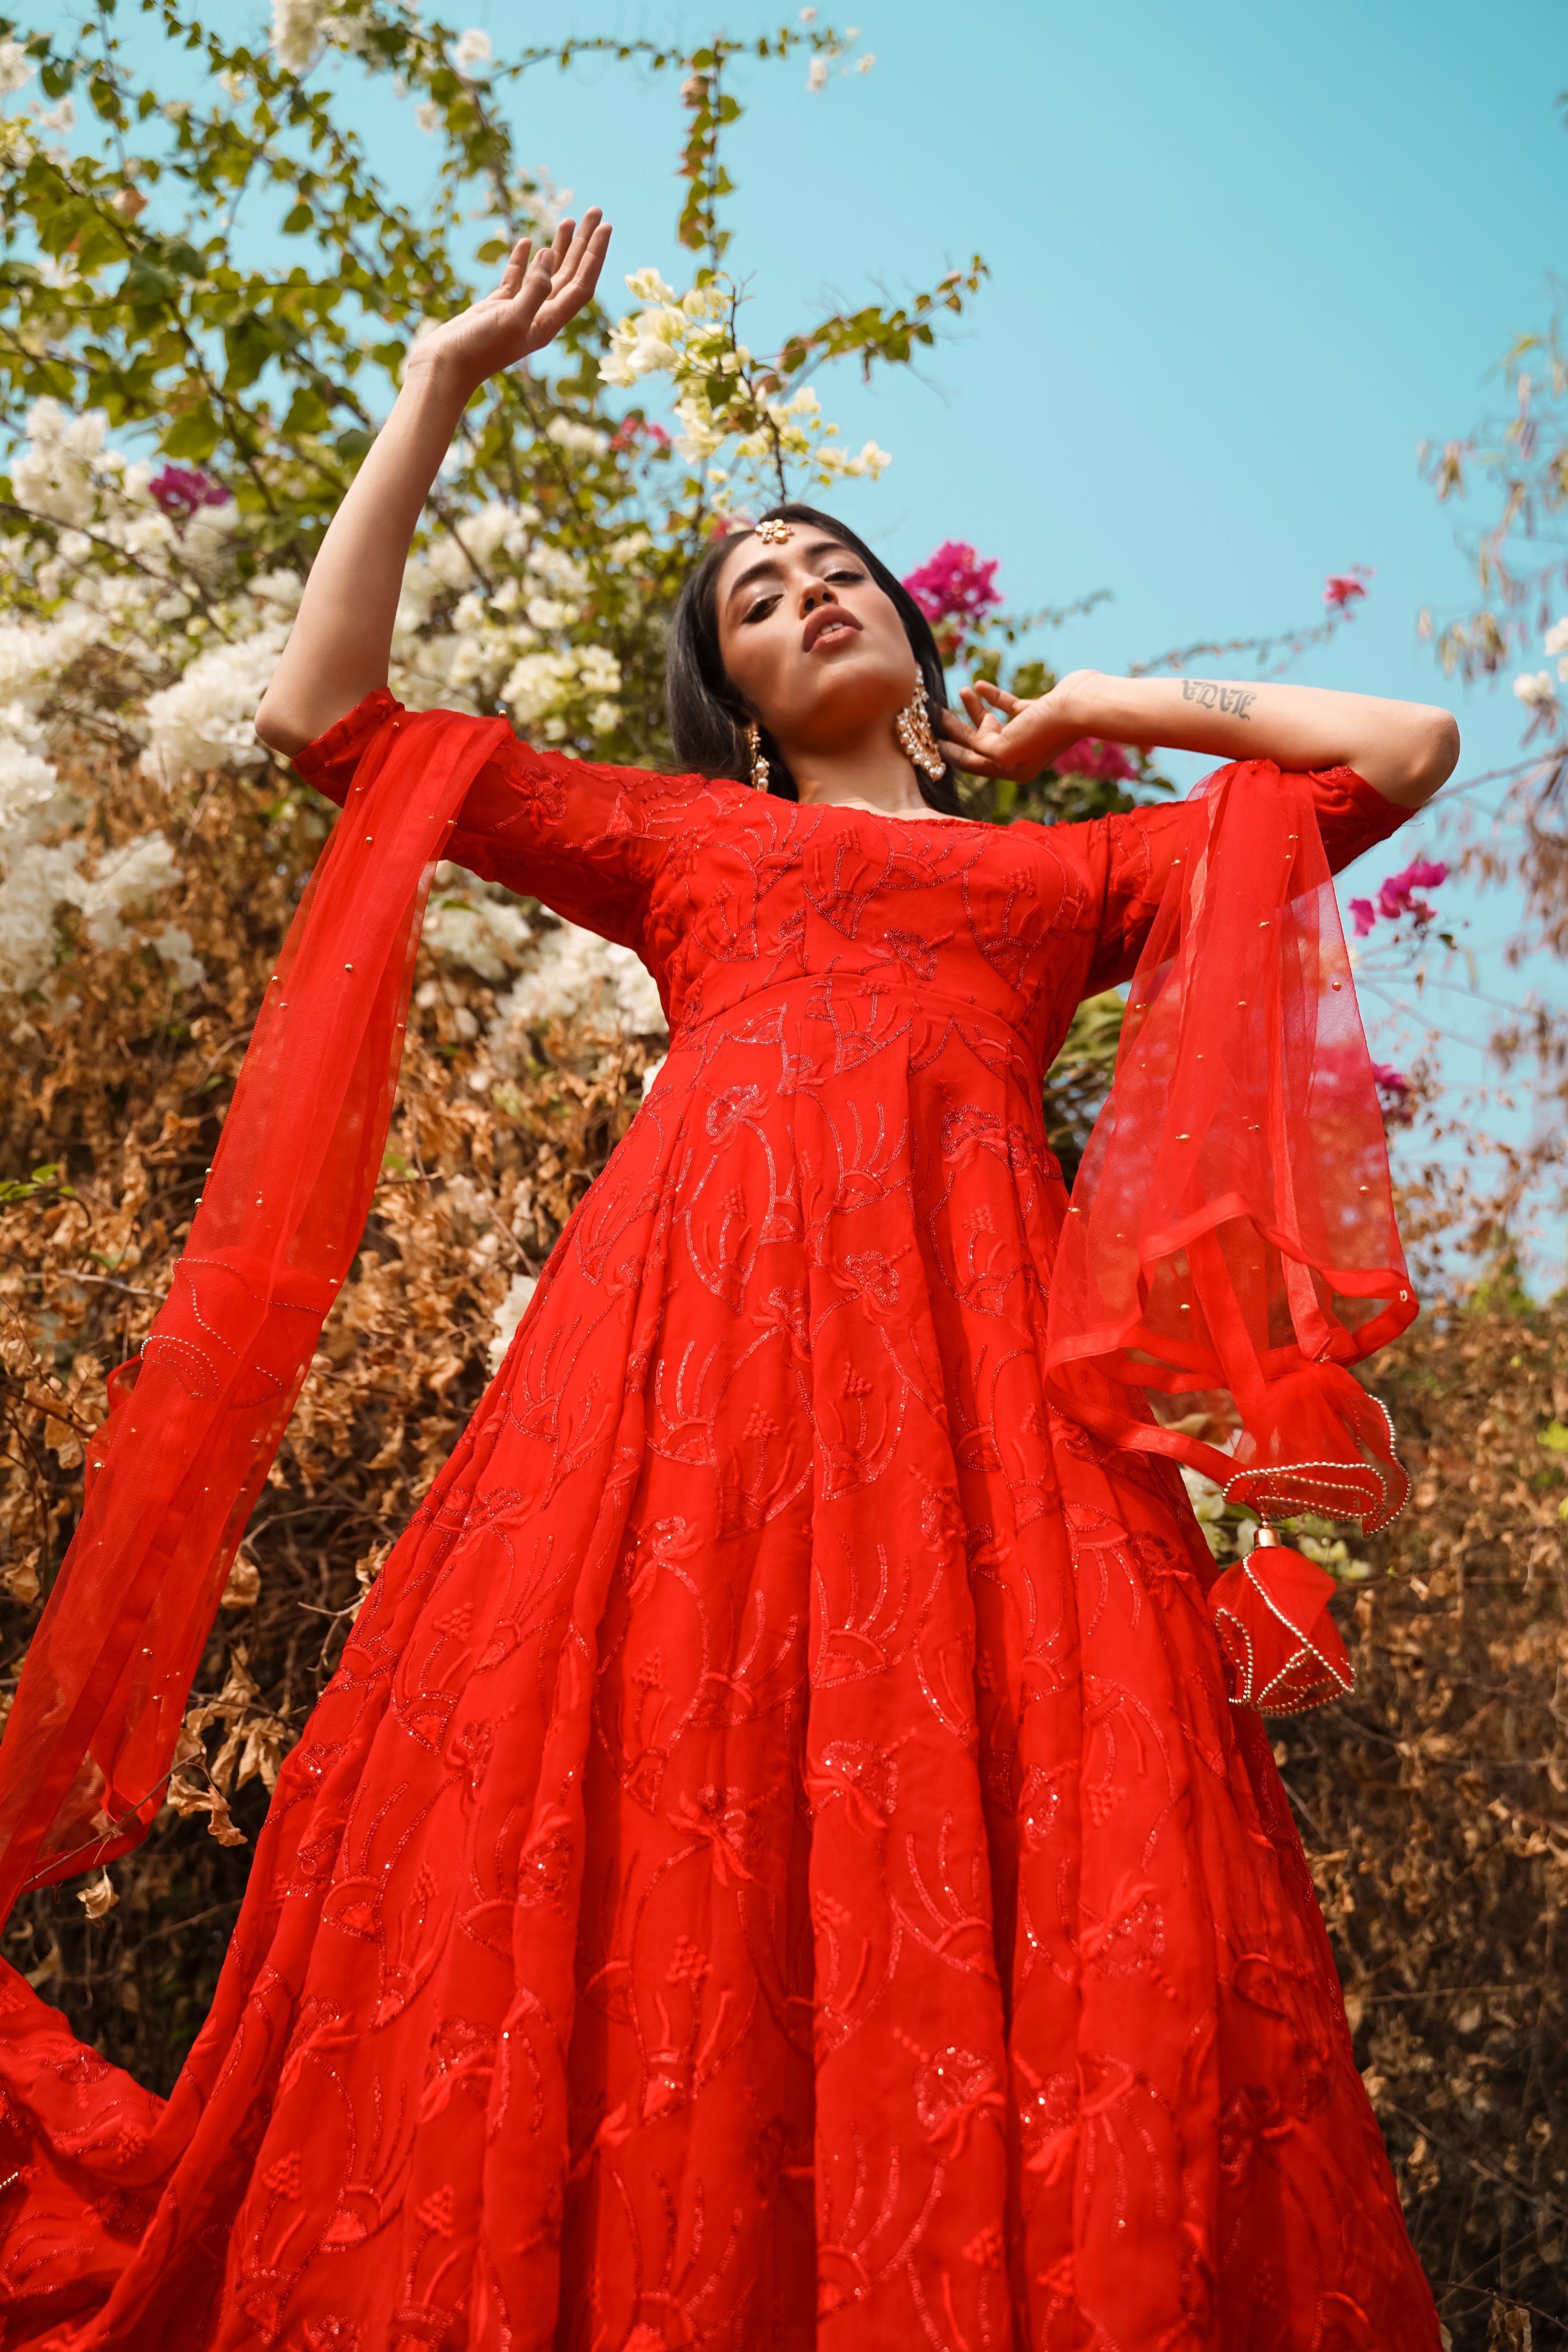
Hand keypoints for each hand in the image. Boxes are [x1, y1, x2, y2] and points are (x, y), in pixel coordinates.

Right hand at [405, 210, 612, 395]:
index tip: (606, 227)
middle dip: (583, 243)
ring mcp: (519, 310)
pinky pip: (517, 278)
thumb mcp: (512, 319)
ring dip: (559, 247)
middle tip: (595, 212)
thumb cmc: (480, 348)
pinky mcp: (498, 306)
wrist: (446, 366)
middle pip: (570, 274)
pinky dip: (523, 259)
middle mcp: (539, 316)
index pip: (581, 284)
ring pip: (546, 273)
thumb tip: (550, 256)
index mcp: (549, 322)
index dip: (595, 255)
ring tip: (567, 220)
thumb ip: (535, 289)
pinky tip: (527, 241)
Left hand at [941, 671, 1100, 785]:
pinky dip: (993, 696)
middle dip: (956, 728)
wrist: (1083, 704)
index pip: (972, 763)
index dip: (949, 752)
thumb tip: (972, 743)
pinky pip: (1008, 706)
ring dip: (974, 708)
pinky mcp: (1037, 711)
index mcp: (1012, 770)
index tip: (927, 740)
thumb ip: (982, 749)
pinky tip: (980, 684)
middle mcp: (1020, 754)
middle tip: (934, 711)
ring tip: (961, 690)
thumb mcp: (1005, 748)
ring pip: (992, 722)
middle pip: (978, 743)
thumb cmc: (1045, 729)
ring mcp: (1029, 732)